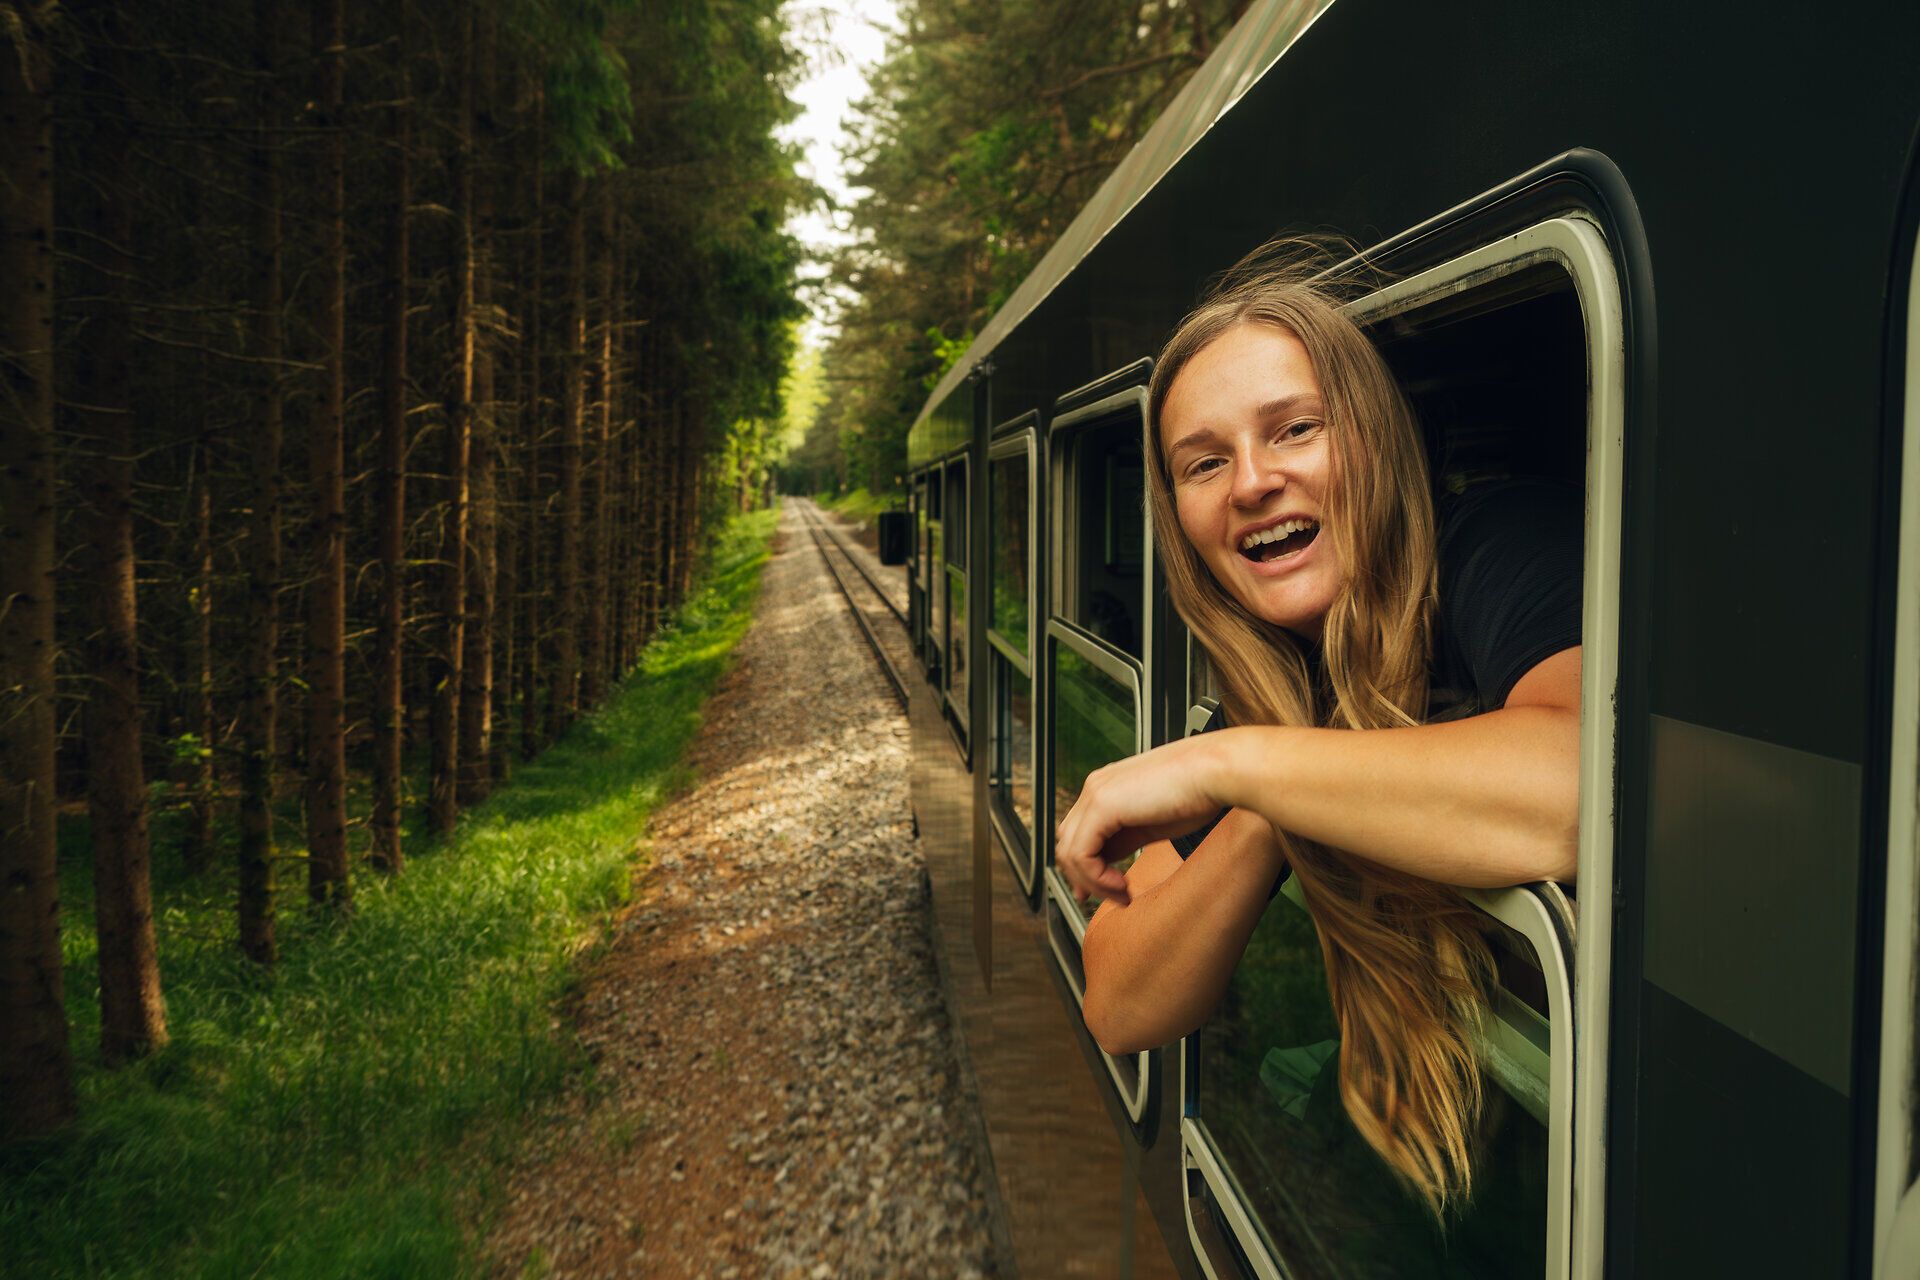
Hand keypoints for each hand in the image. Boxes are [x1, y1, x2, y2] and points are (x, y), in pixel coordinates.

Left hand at [1054, 731, 1236, 906]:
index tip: (1106, 890)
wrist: (1217, 772)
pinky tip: (1122, 884)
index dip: (1085, 868)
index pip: (1078, 833)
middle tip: (1111, 897)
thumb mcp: (1152, 823)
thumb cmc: (1198, 792)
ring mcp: (1095, 794)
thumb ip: (1124, 838)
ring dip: (1093, 882)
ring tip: (1122, 893)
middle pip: (1067, 842)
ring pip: (1069, 852)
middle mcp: (1096, 787)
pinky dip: (1097, 877)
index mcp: (1107, 788)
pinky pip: (1081, 854)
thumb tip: (1108, 859)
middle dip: (1083, 877)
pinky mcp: (1102, 805)